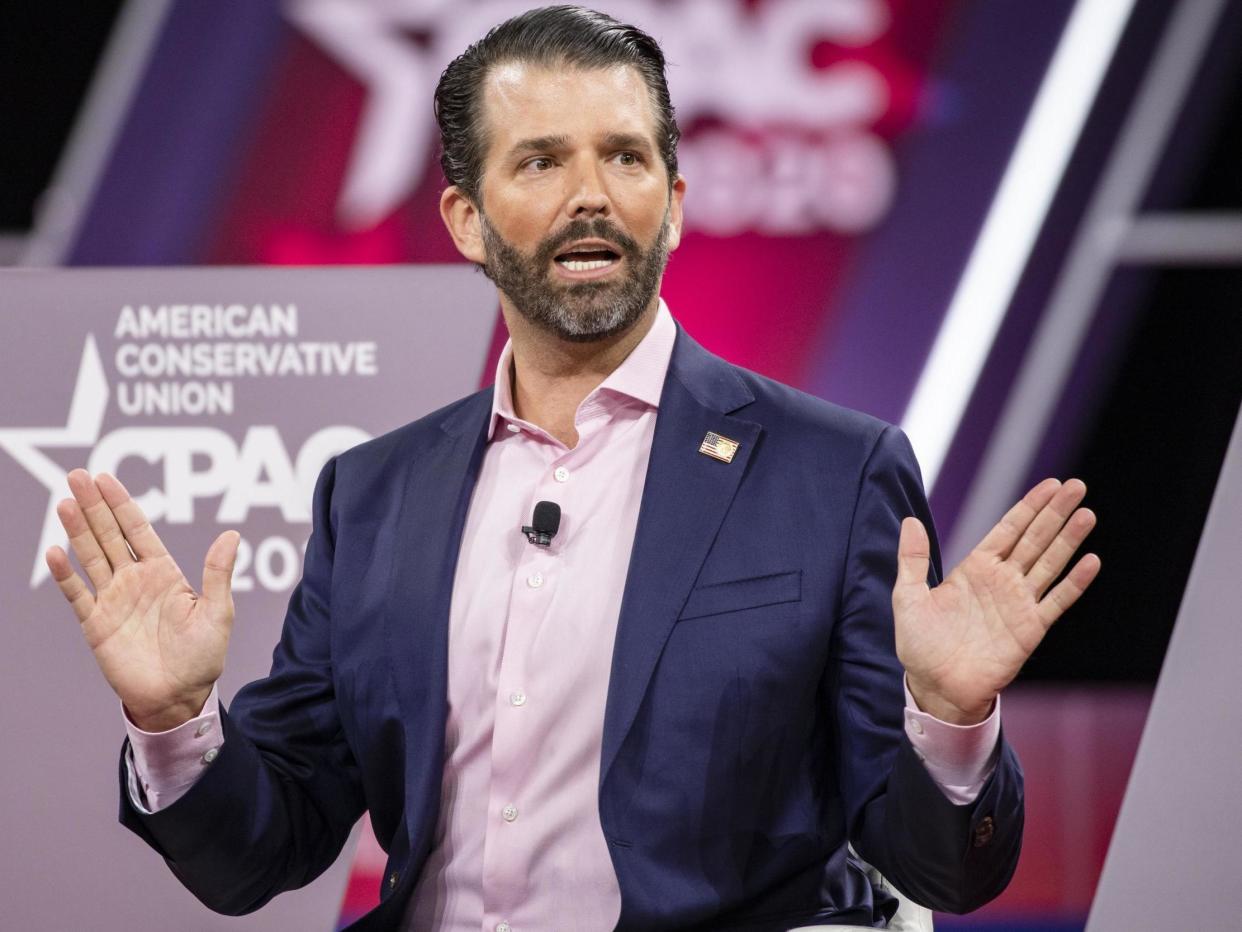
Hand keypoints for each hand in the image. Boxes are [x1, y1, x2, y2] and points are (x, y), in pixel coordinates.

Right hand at [45, 469, 239, 731]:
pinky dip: (66, 575)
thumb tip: (232, 534)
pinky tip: (56, 552)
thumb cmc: (203, 656)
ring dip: (77, 530)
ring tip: (64, 502)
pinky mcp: (97, 624)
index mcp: (163, 573)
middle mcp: (134, 581)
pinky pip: (78, 595)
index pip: (138, 530)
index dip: (121, 503)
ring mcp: (113, 600)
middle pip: (109, 535)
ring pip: (91, 557)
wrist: (179, 697)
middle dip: (93, 506)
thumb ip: (218, 574)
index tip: (105, 478)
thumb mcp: (218, 612)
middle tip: (76, 475)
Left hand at [893, 478, 1099, 723]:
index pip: (1007, 530)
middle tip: (1077, 486)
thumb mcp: (907, 597)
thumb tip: (910, 521)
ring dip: (1069, 539)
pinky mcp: (1030, 629)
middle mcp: (1001, 581)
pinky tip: (1091, 561)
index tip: (1050, 485)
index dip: (1029, 506)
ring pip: (1049, 563)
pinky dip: (1074, 582)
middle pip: (1034, 538)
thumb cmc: (920, 644)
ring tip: (1087, 513)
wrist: (936, 688)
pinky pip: (1057, 601)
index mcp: (974, 569)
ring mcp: (1018, 603)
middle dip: (1055, 512)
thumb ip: (912, 559)